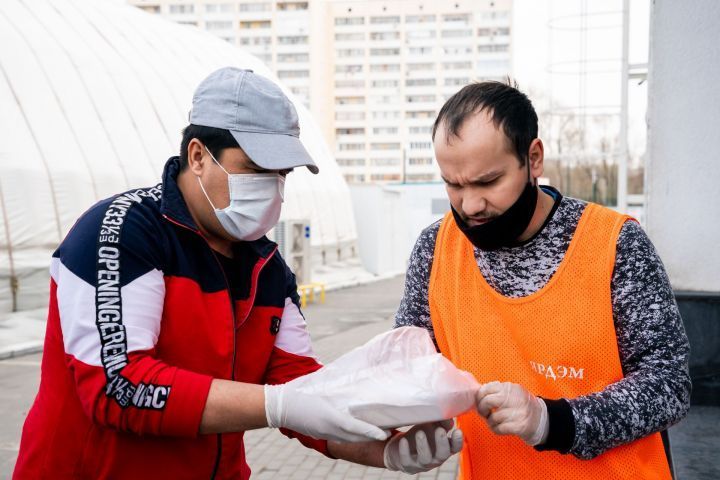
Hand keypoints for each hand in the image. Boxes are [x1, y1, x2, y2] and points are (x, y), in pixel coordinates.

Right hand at [264, 377, 389, 442]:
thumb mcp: (320, 385)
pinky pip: (339, 438)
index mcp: (329, 417)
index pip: (355, 427)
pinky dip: (351, 436)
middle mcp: (328, 428)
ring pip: (348, 439)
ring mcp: (323, 433)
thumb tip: (354, 376)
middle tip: (388, 431)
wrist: (278, 405)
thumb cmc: (299, 390)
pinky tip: (357, 431)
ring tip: (377, 431)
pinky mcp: (319, 434)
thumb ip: (337, 384)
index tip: (385, 434)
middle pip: (355, 438)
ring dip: (362, 437)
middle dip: (372, 436)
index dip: (371, 432)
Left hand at [383, 420, 463, 473]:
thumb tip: (448, 415)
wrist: (403, 446)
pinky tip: (403, 440)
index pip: (455, 447)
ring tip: (420, 433)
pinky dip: (405, 451)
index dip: (458, 441)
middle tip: (440, 430)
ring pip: (425, 458)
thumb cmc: (423, 434)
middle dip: (442, 443)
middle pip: (442, 454)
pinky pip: (407, 460)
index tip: (457, 431)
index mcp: (445, 448)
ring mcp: (422, 463)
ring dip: (423, 445)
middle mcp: (436, 458)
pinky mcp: (408, 465)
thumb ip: (441, 421)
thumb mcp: (432, 426)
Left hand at [476, 381, 547, 445]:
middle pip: (489, 401)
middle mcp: (516, 398)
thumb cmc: (520, 406)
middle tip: (484, 413)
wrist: (541, 419)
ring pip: (493, 417)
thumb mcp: (512, 393)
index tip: (480, 402)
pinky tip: (497, 428)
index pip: (488, 388)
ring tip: (492, 422)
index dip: (480, 396)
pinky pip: (500, 428)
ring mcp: (519, 412)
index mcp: (512, 388)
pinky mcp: (521, 426)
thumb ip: (497, 391)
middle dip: (482, 408)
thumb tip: (479, 394)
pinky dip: (495, 429)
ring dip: (489, 422)